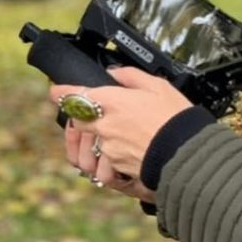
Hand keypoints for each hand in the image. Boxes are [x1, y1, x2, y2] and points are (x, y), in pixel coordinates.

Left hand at [51, 67, 192, 187]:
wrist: (186, 154)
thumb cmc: (176, 118)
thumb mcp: (157, 85)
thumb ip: (130, 76)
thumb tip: (113, 73)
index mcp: (112, 101)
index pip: (74, 95)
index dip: (62, 92)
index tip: (55, 91)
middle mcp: (105, 125)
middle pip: (77, 120)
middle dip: (79, 116)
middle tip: (89, 114)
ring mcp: (108, 149)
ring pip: (89, 143)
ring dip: (93, 140)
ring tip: (110, 138)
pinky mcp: (116, 168)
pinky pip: (102, 163)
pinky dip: (107, 160)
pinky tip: (121, 154)